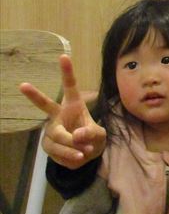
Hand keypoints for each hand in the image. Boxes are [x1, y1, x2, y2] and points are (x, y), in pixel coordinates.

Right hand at [20, 54, 105, 168]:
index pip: (70, 87)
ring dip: (72, 148)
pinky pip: (58, 153)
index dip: (67, 72)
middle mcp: (59, 115)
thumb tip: (76, 136)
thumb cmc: (93, 138)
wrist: (86, 154)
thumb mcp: (100, 136)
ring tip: (84, 152)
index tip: (64, 56)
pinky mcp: (48, 145)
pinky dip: (70, 157)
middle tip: (23, 84)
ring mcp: (51, 130)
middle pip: (46, 106)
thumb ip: (91, 134)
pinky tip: (77, 157)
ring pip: (58, 138)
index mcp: (74, 105)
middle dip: (35, 95)